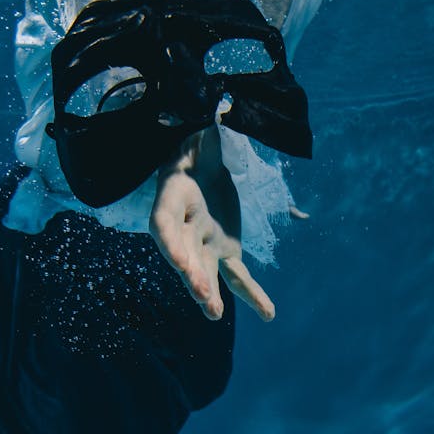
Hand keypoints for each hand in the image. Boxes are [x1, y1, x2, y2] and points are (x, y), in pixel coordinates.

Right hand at [149, 127, 275, 321]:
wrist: (205, 151)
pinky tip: (269, 314)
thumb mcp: (197, 131)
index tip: (181, 264)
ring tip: (214, 313)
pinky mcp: (225, 248)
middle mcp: (184, 224)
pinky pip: (237, 275)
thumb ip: (206, 133)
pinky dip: (253, 294)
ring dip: (210, 292)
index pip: (164, 225)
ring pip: (206, 270)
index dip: (171, 246)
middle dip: (192, 275)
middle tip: (203, 297)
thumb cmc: (197, 139)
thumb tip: (223, 119)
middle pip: (184, 254)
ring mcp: (203, 239)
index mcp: (171, 194)